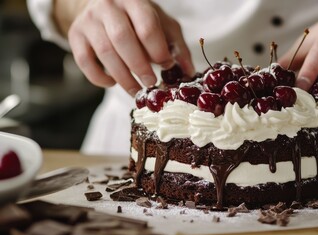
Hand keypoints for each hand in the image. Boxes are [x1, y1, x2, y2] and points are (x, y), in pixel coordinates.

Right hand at [54, 0, 193, 94]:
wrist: (104, 6)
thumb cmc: (139, 19)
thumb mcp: (163, 25)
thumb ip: (177, 46)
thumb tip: (189, 73)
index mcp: (135, 1)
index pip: (146, 25)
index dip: (157, 49)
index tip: (166, 65)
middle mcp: (109, 7)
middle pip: (122, 38)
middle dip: (139, 65)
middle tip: (151, 83)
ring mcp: (89, 20)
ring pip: (104, 52)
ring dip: (123, 77)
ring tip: (136, 91)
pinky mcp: (75, 35)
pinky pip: (84, 61)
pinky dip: (98, 77)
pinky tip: (112, 83)